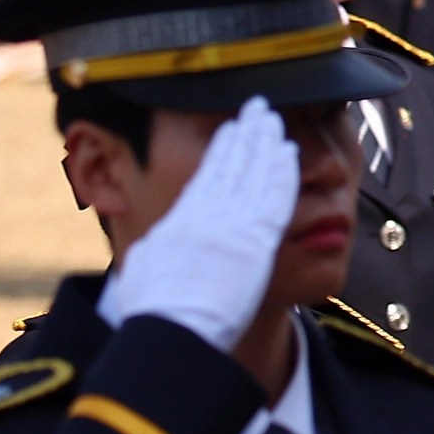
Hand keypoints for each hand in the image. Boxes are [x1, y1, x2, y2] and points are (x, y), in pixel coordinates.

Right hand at [95, 96, 297, 351]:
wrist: (173, 326)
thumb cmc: (154, 306)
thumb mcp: (146, 266)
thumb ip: (159, 248)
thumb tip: (154, 243)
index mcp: (181, 219)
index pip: (208, 173)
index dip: (223, 147)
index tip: (234, 127)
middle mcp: (207, 215)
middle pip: (234, 165)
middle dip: (248, 133)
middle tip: (259, 108)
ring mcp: (232, 226)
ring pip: (255, 174)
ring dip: (266, 144)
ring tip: (274, 121)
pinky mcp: (255, 242)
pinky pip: (272, 199)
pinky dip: (279, 173)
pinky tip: (287, 153)